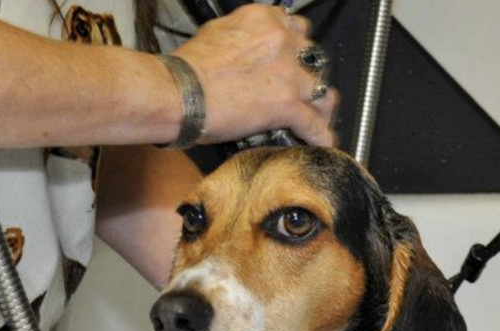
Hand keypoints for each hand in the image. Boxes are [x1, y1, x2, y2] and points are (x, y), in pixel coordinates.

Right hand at [173, 4, 337, 146]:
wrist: (178, 93)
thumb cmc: (189, 68)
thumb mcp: (220, 32)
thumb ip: (247, 36)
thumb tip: (252, 46)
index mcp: (265, 21)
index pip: (296, 30)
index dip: (296, 49)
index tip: (292, 61)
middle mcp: (281, 42)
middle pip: (313, 60)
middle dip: (307, 76)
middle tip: (300, 91)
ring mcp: (287, 74)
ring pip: (321, 90)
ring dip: (319, 105)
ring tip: (317, 116)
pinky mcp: (286, 105)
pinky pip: (314, 123)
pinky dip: (319, 135)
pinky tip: (321, 141)